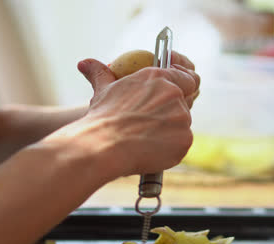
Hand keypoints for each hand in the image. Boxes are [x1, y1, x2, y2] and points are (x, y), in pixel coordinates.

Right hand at [44, 57, 198, 181]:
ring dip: (170, 130)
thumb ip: (100, 74)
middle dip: (174, 111)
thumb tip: (84, 63)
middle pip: (188, 101)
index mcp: (157, 77)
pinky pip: (181, 142)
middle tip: (156, 122)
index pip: (188, 77)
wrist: (103, 145)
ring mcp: (182, 116)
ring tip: (147, 138)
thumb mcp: (102, 91)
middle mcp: (173, 93)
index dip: (186, 85)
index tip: (179, 91)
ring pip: (183, 124)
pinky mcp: (185, 138)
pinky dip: (170, 147)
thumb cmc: (101, 117)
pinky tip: (152, 150)